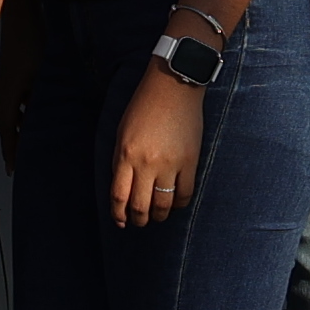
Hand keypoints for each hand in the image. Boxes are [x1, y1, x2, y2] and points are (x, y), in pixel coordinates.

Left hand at [110, 68, 206, 228]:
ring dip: (158, 215)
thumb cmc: (144, 107)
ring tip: (156, 215)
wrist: (173, 87)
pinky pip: (185, 193)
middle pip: (141, 206)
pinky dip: (178, 204)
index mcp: (126, 155)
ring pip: (163, 204)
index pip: (120, 196)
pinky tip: (174, 202)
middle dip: (138, 219)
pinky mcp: (191, 162)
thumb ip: (120, 162)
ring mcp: (171, 164)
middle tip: (139, 221)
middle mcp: (147, 163)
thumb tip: (123, 190)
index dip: (119, 214)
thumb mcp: (122, 133)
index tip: (121, 221)